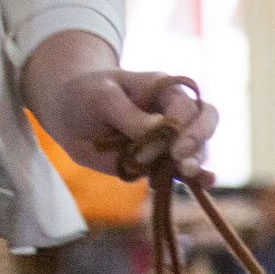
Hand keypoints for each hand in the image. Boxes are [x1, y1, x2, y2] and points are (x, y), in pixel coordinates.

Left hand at [37, 68, 219, 184]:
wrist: (68, 112)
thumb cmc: (86, 94)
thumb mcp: (101, 98)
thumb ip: (130, 116)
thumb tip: (159, 135)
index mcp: (162, 89)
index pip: (187, 107)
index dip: (184, 127)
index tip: (171, 147)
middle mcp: (172, 113)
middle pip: (205, 123)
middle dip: (198, 142)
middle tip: (183, 161)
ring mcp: (168, 140)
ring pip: (196, 150)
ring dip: (196, 163)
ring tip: (187, 173)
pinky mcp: (159, 163)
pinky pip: (182, 172)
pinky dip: (196, 180)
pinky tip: (206, 184)